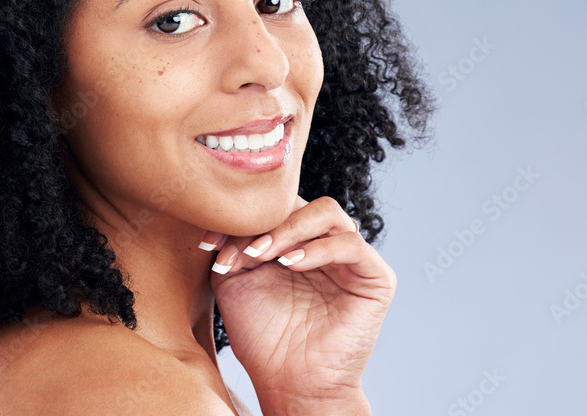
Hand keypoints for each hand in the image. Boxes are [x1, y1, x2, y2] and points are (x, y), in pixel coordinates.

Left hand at [200, 196, 395, 408]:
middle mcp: (325, 245)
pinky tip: (293, 264)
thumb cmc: (263, 337)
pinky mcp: (376, 278)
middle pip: (300, 205)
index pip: (275, 209)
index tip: (210, 242)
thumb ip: (232, 247)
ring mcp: (351, 259)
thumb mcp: (235, 282)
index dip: (243, 219)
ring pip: (328, 213)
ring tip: (264, 254)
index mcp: (296, 243)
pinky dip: (319, 248)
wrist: (289, 382)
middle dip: (267, 223)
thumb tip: (226, 222)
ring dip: (290, 230)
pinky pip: (352, 244)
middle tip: (245, 250)